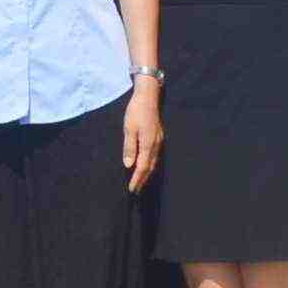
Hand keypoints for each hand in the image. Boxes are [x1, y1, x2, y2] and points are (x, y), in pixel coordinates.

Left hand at [119, 74, 160, 191]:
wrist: (148, 96)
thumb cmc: (136, 111)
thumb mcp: (129, 129)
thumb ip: (129, 147)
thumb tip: (128, 165)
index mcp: (148, 143)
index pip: (143, 167)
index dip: (137, 179)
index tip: (131, 189)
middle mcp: (155, 144)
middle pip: (150, 167)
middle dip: (142, 180)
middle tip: (135, 191)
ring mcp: (158, 141)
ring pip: (154, 162)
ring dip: (147, 173)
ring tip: (140, 182)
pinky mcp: (158, 137)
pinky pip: (154, 156)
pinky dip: (149, 164)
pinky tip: (145, 166)